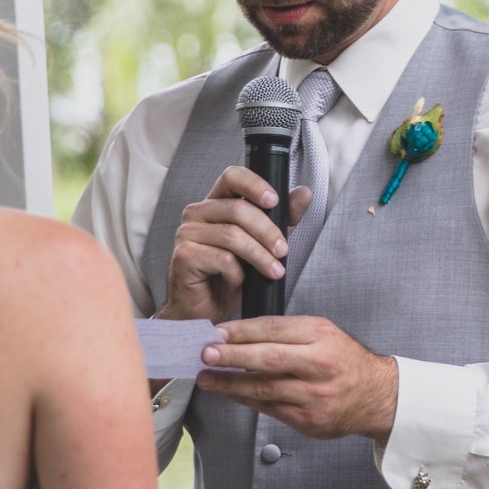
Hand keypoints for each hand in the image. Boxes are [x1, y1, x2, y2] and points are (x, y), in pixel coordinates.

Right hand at [159, 166, 309, 323]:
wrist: (206, 312)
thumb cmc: (229, 277)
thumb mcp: (262, 244)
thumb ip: (281, 218)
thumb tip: (304, 193)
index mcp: (215, 203)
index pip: (232, 176)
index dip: (255, 185)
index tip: (275, 201)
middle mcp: (196, 213)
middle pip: (238, 209)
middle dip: (268, 231)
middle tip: (283, 251)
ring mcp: (186, 233)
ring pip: (233, 235)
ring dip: (260, 256)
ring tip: (274, 271)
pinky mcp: (184, 256)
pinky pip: (222, 258)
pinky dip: (237, 273)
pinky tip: (238, 282)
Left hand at [199, 315, 400, 443]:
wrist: (375, 396)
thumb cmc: (345, 361)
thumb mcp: (324, 333)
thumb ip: (288, 332)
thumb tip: (241, 334)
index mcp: (321, 336)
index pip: (274, 330)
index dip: (242, 331)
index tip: (218, 332)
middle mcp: (319, 365)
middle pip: (268, 359)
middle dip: (232, 356)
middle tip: (206, 353)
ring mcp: (313, 395)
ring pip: (264, 388)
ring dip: (230, 382)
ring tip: (207, 377)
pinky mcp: (307, 418)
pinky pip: (269, 408)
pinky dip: (245, 399)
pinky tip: (230, 392)